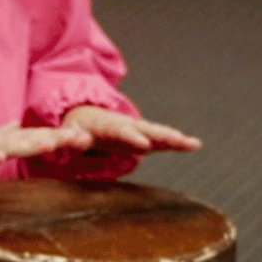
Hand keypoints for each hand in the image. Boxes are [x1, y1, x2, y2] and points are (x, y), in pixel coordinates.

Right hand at [0, 118, 88, 180]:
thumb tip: (14, 125)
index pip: (31, 138)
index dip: (56, 137)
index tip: (84, 136)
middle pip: (26, 140)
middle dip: (54, 139)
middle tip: (82, 137)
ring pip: (5, 146)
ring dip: (29, 144)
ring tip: (52, 143)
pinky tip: (2, 154)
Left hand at [59, 104, 200, 158]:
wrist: (85, 117)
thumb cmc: (75, 129)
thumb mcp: (68, 133)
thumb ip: (72, 138)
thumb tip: (80, 140)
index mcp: (105, 126)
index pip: (119, 131)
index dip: (131, 138)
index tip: (144, 144)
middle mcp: (125, 125)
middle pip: (145, 129)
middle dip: (162, 135)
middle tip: (178, 139)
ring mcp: (136, 130)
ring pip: (157, 133)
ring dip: (174, 139)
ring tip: (192, 143)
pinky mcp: (143, 137)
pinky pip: (161, 140)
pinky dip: (176, 143)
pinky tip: (193, 145)